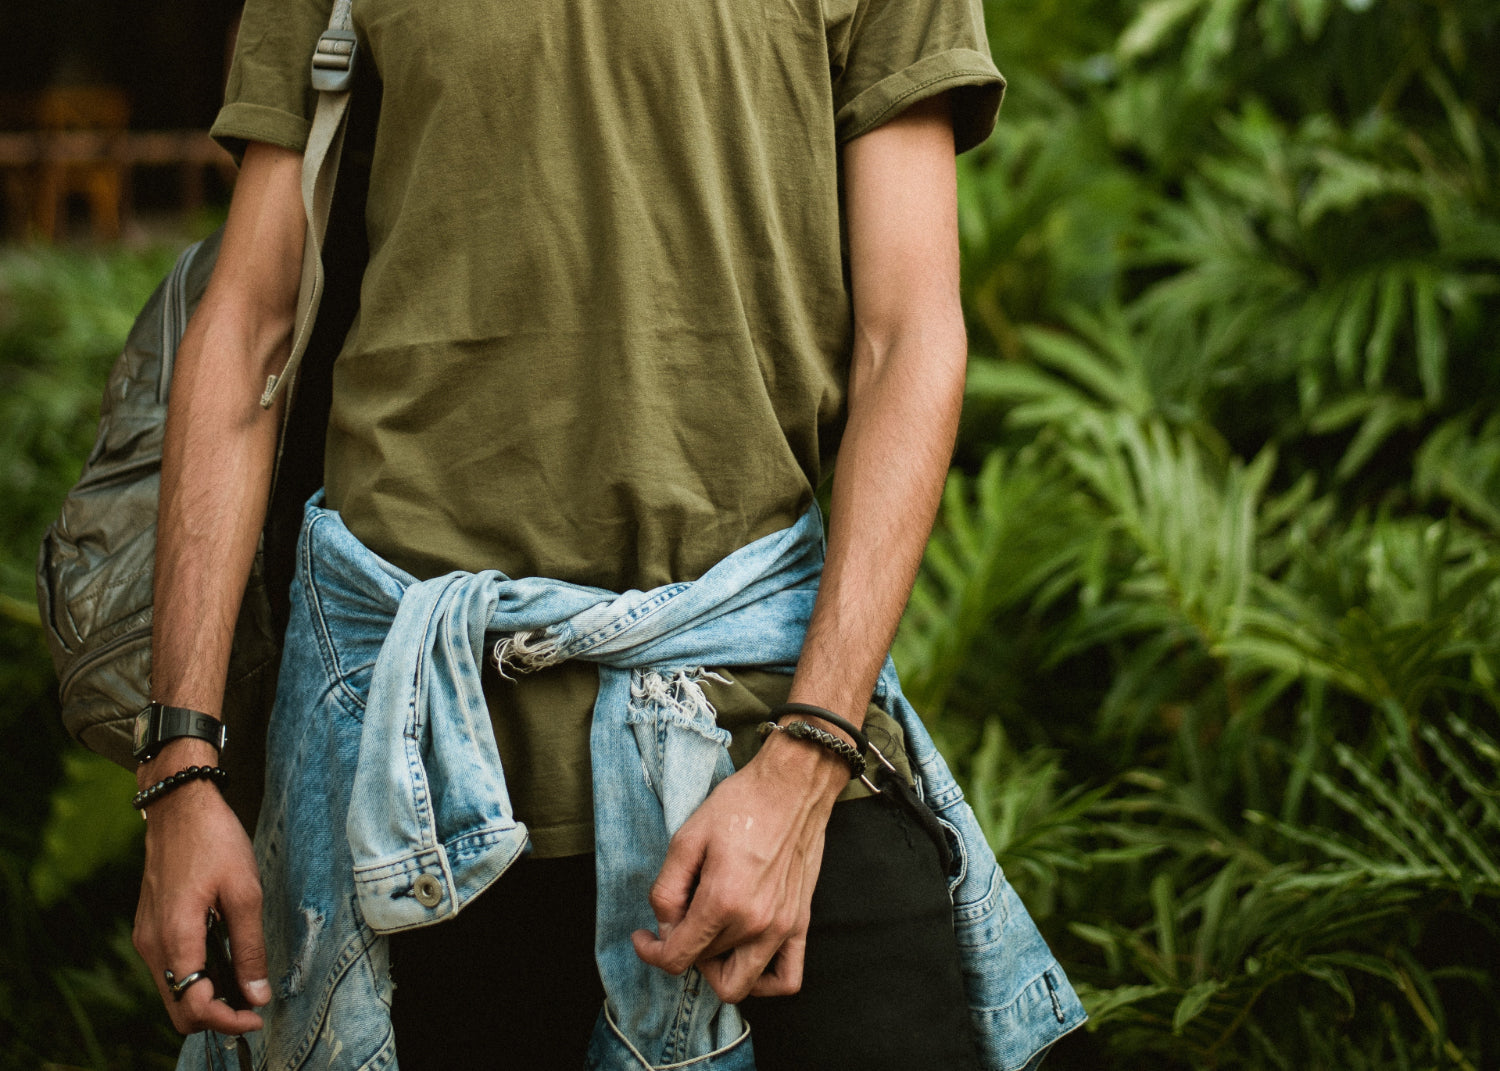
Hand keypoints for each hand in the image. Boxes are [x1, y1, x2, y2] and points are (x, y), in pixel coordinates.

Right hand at [132, 740, 269, 1034]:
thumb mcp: (245, 892)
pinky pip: (169, 969)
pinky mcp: (149, 926)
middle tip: (253, 1005)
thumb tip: (257, 994)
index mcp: (175, 937)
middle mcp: (152, 944)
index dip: (227, 1021)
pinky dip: (195, 976)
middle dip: (215, 1016)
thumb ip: (250, 948)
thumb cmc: (214, 841)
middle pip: (178, 1008)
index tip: (257, 1016)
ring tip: (244, 981)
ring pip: (172, 990)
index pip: (193, 1006)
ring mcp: (146, 936)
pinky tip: (223, 958)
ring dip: (206, 996)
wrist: (179, 806)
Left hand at [631, 732, 846, 1002]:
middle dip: (682, 947)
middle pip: (705, 965)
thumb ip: (667, 888)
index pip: (677, 958)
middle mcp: (755, 924)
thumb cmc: (741, 804)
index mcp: (723, 901)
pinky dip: (764, 982)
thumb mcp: (687, 838)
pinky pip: (787, 978)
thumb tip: (664, 924)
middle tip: (678, 917)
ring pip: (740, 984)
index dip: (651, 952)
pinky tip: (746, 958)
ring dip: (716, 969)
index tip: (644, 937)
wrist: (792, 786)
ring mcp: (782, 927)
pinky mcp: (801, 922)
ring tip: (709, 939)